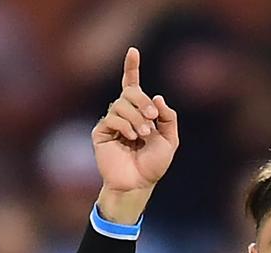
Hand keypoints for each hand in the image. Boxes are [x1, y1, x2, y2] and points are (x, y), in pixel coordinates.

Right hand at [92, 47, 178, 222]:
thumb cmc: (154, 164)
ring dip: (137, 118)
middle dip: (143, 102)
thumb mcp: (170, 140)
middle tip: (153, 118)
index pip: (132, 86)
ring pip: (121, 104)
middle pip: (130, 92)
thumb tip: (156, 96)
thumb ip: (168, 117)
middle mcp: (124, 114)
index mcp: (139, 113)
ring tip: (144, 135)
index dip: (131, 68)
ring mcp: (111, 122)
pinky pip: (112, 117)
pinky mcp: (101, 132)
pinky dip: (126, 125)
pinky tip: (132, 138)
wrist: (138, 183)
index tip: (133, 51)